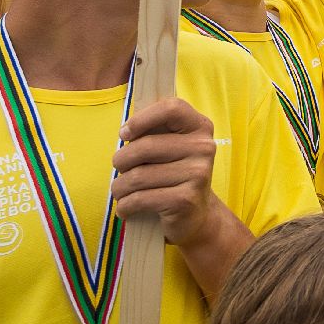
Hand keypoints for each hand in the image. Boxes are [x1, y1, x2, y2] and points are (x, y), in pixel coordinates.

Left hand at [111, 97, 219, 244]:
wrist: (197, 215)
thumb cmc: (174, 174)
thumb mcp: (170, 147)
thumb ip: (153, 131)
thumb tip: (125, 132)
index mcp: (200, 127)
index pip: (171, 108)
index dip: (141, 119)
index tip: (125, 134)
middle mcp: (204, 147)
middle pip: (145, 146)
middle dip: (121, 160)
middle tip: (120, 169)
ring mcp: (197, 174)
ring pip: (138, 176)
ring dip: (119, 187)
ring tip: (120, 191)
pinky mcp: (186, 200)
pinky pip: (140, 199)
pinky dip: (125, 205)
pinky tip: (126, 208)